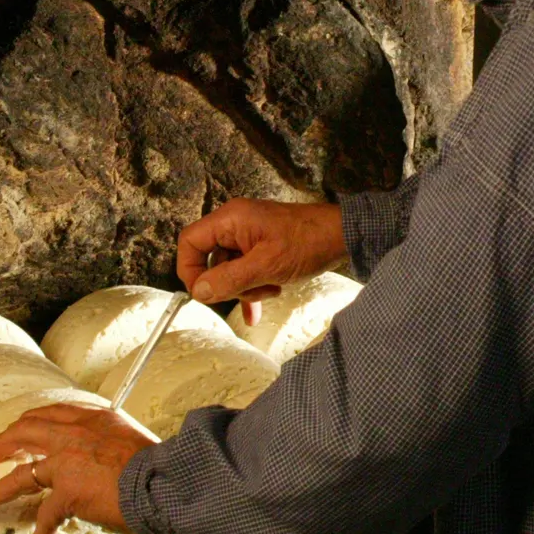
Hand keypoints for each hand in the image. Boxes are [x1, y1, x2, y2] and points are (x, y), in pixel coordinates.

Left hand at [0, 404, 158, 533]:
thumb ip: (111, 442)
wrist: (167, 480)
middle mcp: (75, 435)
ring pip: (21, 475)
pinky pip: (47, 516)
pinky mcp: (68, 492)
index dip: (30, 422)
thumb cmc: (161, 464)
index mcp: (93, 419)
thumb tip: (106, 459)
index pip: (52, 414)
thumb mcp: (132, 437)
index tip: (20, 429)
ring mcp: (67, 463)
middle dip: (3, 443)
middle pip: (26, 433)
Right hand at [177, 199, 346, 327]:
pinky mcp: (262, 248)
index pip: (190, 242)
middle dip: (228, 284)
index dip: (189, 269)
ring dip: (245, 288)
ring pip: (229, 270)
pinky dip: (251, 290)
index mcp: (231, 219)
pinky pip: (245, 271)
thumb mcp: (267, 266)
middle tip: (252, 291)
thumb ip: (230, 279)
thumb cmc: (308, 243)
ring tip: (272, 290)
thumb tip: (198, 292)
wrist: (343, 235)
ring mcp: (249, 236)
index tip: (203, 293)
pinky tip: (256, 314)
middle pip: (210, 259)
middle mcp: (236, 224)